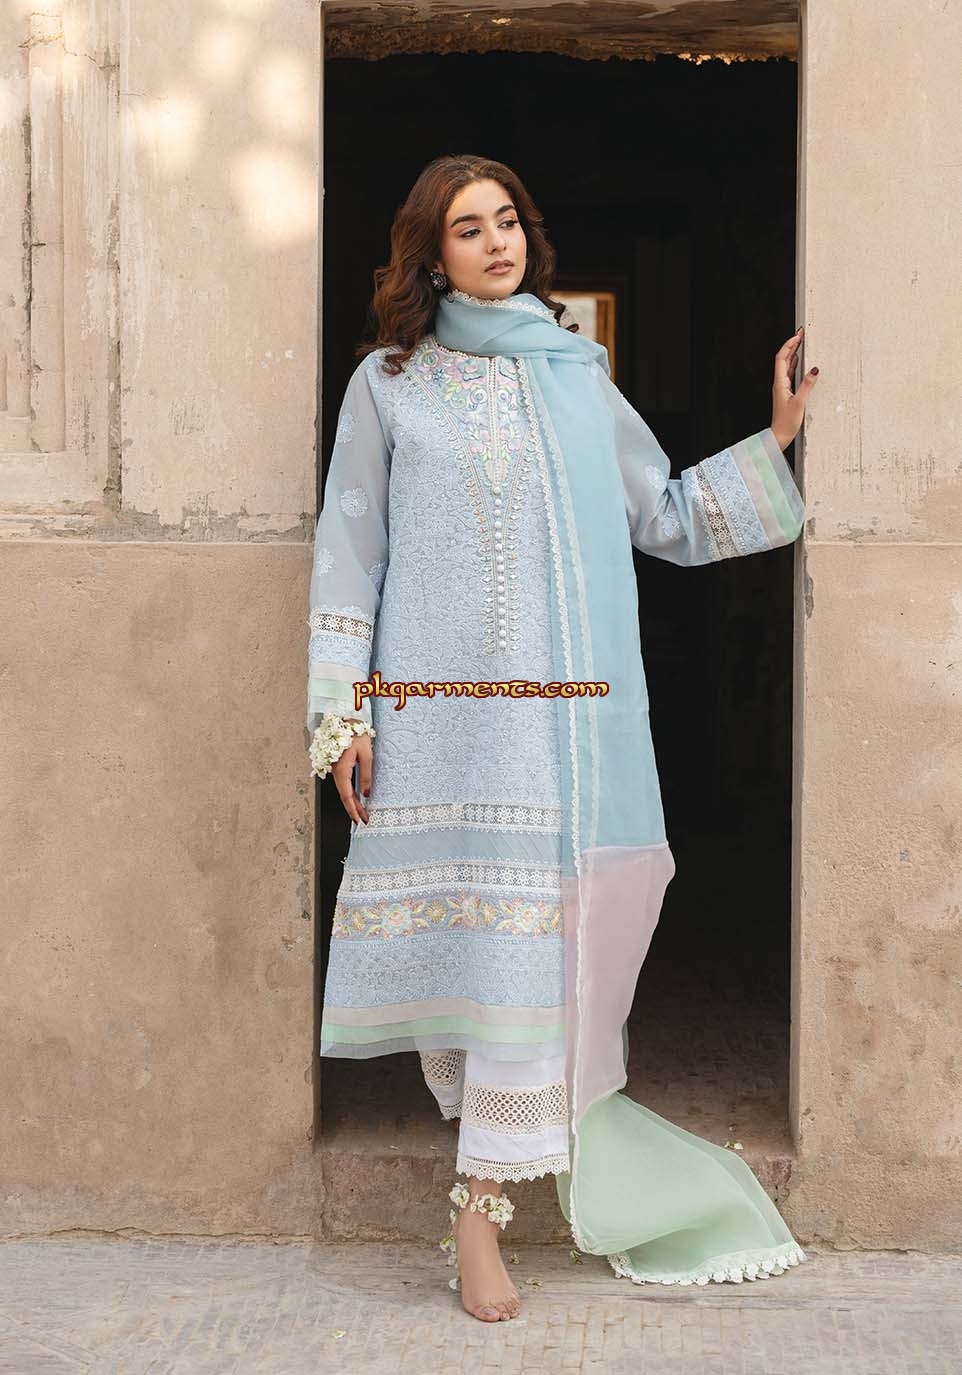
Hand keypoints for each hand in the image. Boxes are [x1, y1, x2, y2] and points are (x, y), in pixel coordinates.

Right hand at [332, 729, 372, 824]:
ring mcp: (336, 770)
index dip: (353, 809)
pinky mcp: (338, 767)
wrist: (347, 721)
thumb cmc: (356, 735)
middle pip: (344, 796)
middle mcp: (336, 772)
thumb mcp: (366, 755)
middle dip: (353, 810)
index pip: (347, 796)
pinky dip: (350, 795)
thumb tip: (366, 793)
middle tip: (362, 821)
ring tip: (361, 813)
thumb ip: (365, 775)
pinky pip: (343, 785)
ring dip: (352, 803)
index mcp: (341, 770)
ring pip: (343, 791)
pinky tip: (356, 799)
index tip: (360, 820)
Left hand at [771, 326, 818, 449]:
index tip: (798, 335)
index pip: (782, 358)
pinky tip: (800, 362)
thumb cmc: (785, 423)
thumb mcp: (799, 403)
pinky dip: (795, 364)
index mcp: (780, 383)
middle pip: (783, 358)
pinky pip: (790, 373)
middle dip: (792, 344)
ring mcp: (782, 387)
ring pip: (787, 365)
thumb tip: (814, 370)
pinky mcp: (786, 393)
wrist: (779, 436)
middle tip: (800, 334)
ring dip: (793, 353)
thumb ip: (807, 385)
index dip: (789, 344)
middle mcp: (779, 383)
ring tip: (801, 343)